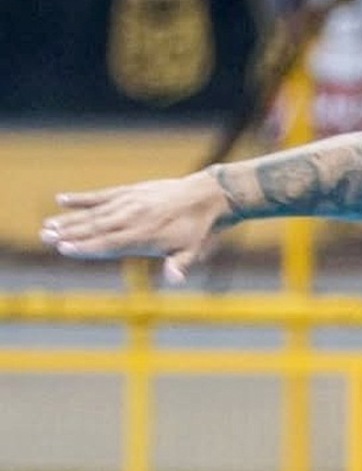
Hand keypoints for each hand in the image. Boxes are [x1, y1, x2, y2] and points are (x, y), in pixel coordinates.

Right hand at [40, 174, 229, 284]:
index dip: (86, 247)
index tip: (64, 249)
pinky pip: (102, 195)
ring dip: (70, 219)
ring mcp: (130, 202)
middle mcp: (133, 218)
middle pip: (96, 227)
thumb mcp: (194, 250)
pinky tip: (62, 200)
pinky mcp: (130, 192)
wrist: (207, 196)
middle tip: (45, 237)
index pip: (110, 243)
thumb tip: (175, 279)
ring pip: (94, 212)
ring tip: (47, 225)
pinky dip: (82, 198)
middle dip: (70, 233)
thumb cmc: (198, 230)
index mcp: (145, 235)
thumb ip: (179, 264)